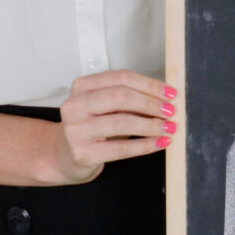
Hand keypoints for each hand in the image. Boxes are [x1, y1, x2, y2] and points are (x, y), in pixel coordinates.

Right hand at [48, 69, 178, 184]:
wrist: (64, 156)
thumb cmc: (90, 128)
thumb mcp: (104, 107)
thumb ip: (128, 100)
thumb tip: (163, 99)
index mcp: (81, 86)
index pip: (121, 78)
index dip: (149, 84)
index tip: (170, 92)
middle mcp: (74, 106)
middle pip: (121, 97)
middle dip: (151, 103)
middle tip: (171, 111)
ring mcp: (76, 130)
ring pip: (121, 122)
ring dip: (151, 125)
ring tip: (169, 127)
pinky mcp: (82, 154)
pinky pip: (121, 149)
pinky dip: (145, 145)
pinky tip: (159, 143)